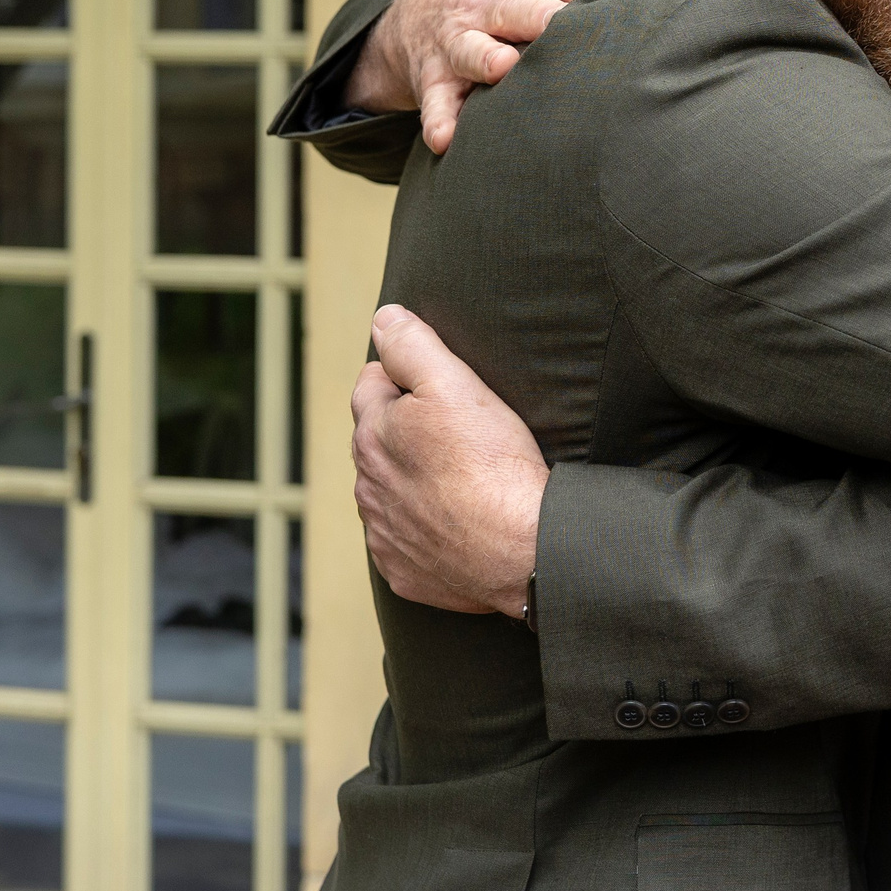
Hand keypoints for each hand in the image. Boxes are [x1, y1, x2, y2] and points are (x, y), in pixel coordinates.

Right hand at [343, 0, 615, 153]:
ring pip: (469, 48)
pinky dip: (438, 118)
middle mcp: (485, 3)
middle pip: (514, 6)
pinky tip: (446, 137)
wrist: (418, 9)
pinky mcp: (434, 76)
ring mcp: (456, 40)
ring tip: (502, 67)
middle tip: (561, 26)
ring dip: (483, 57)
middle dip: (537, 15)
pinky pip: (436, 99)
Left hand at [350, 304, 548, 616]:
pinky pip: (407, 541)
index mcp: (372, 436)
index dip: (406, 376)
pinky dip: (426, 529)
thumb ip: (413, 346)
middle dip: (406, 430)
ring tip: (462, 477)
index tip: (442, 386)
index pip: (371, 385)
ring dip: (414, 481)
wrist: (522, 548)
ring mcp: (385, 534)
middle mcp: (368, 487)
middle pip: (379, 441)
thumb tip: (384, 319)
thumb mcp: (455, 384)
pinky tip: (460, 521)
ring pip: (390, 492)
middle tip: (459, 429)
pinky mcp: (405, 571)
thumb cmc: (492, 463)